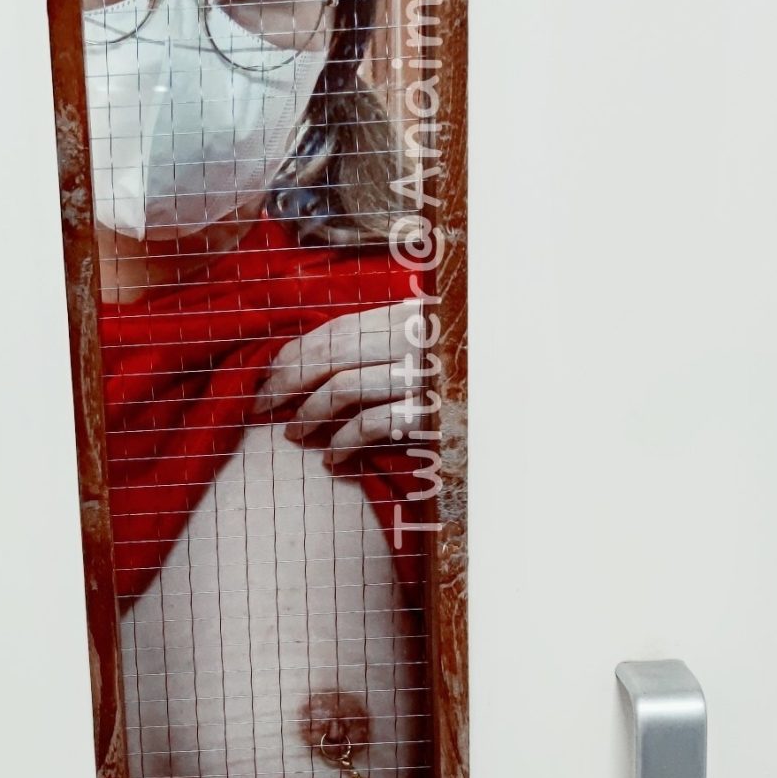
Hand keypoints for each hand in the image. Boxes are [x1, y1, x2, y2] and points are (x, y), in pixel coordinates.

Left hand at [255, 299, 440, 471]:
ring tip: (294, 434)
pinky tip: (333, 459)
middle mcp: (413, 341)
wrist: (512, 405)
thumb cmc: (454, 381)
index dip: (295, 354)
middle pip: (332, 355)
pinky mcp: (429, 413)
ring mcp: (422, 376)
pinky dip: (343, 444)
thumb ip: (372, 350)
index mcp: (406, 318)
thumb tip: (301, 365)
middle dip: (288, 383)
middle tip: (264, 407)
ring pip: (344, 389)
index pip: (337, 329)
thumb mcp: (415, 351)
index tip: (267, 377)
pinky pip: (372, 425)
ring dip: (309, 414)